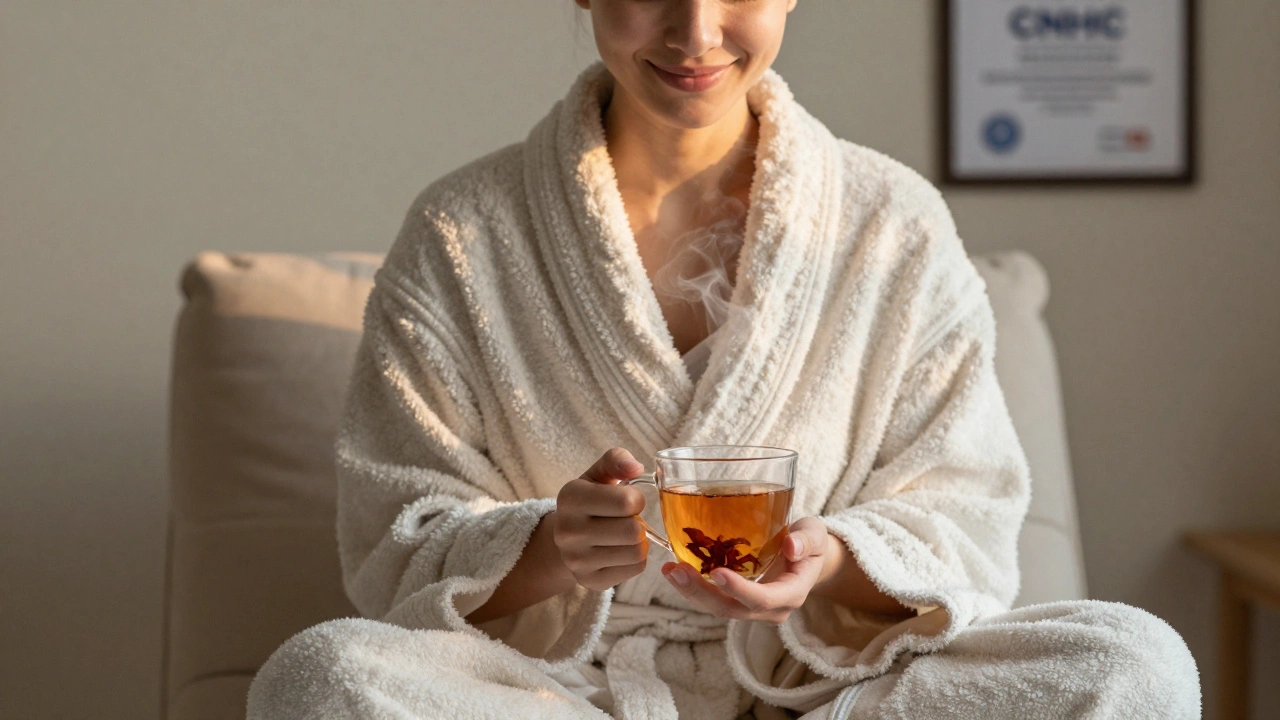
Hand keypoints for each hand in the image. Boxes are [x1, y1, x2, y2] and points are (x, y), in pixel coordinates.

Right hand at [552, 447, 650, 591]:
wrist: (566, 538)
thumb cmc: (590, 501)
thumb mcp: (598, 475)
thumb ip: (616, 461)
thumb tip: (636, 467)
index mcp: (570, 497)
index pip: (626, 502)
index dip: (636, 499)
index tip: (627, 500)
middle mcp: (568, 531)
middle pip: (633, 531)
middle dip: (638, 522)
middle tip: (626, 519)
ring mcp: (577, 560)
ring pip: (637, 552)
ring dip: (639, 541)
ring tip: (624, 534)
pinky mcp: (590, 581)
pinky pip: (635, 569)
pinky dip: (636, 559)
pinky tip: (620, 550)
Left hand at [661, 516, 830, 622]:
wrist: (806, 557)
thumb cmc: (809, 542)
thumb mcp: (815, 534)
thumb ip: (807, 540)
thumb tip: (791, 547)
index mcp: (791, 594)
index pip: (764, 600)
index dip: (740, 590)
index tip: (717, 573)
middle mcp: (770, 609)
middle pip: (731, 609)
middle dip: (701, 593)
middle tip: (676, 570)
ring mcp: (750, 608)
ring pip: (717, 607)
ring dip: (690, 591)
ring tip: (668, 569)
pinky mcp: (736, 600)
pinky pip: (713, 598)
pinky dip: (692, 585)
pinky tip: (673, 568)